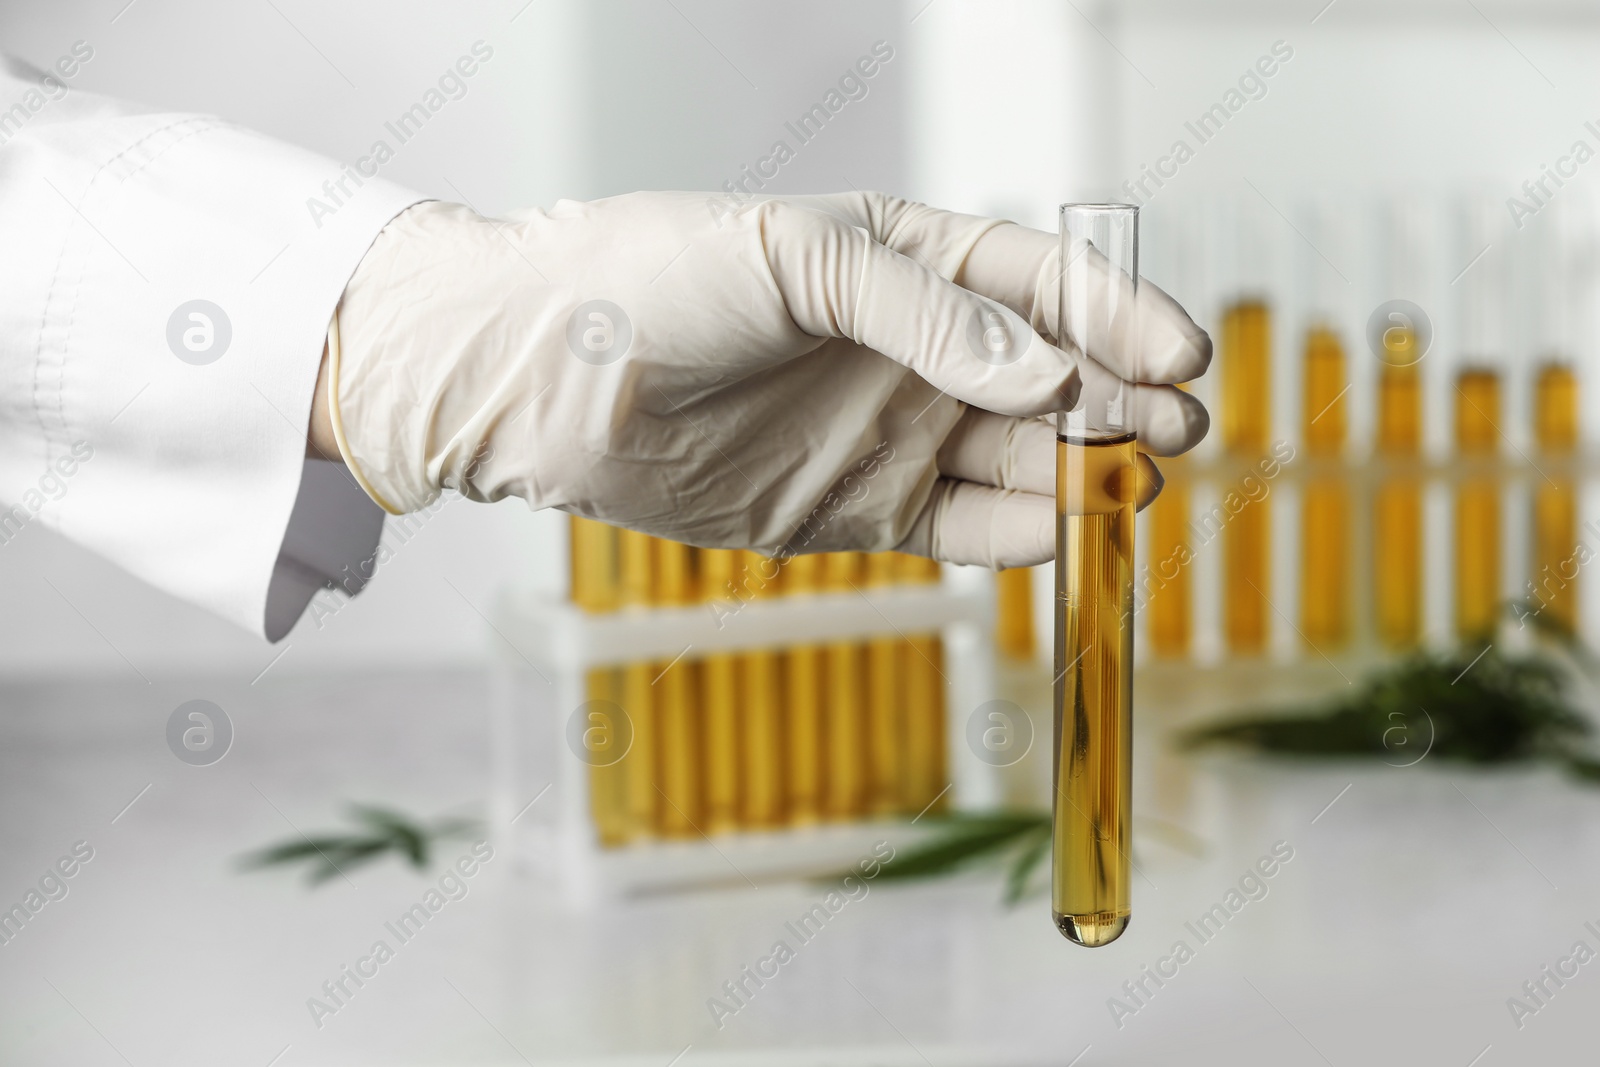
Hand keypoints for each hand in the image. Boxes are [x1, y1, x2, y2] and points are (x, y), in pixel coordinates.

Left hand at [328, 191, 1209, 566]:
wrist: (548, 379)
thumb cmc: (655, 281)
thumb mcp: (800, 261)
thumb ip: (926, 317)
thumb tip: (1048, 372)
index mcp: (906, 263)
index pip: (1042, 285)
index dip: (1117, 317)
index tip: (1180, 352)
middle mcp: (914, 352)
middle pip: (1053, 378)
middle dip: (1125, 399)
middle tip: (1183, 424)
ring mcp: (893, 434)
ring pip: (1023, 459)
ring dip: (1088, 471)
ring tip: (1144, 478)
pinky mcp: (861, 512)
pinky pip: (965, 529)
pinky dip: (1022, 535)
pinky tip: (1064, 532)